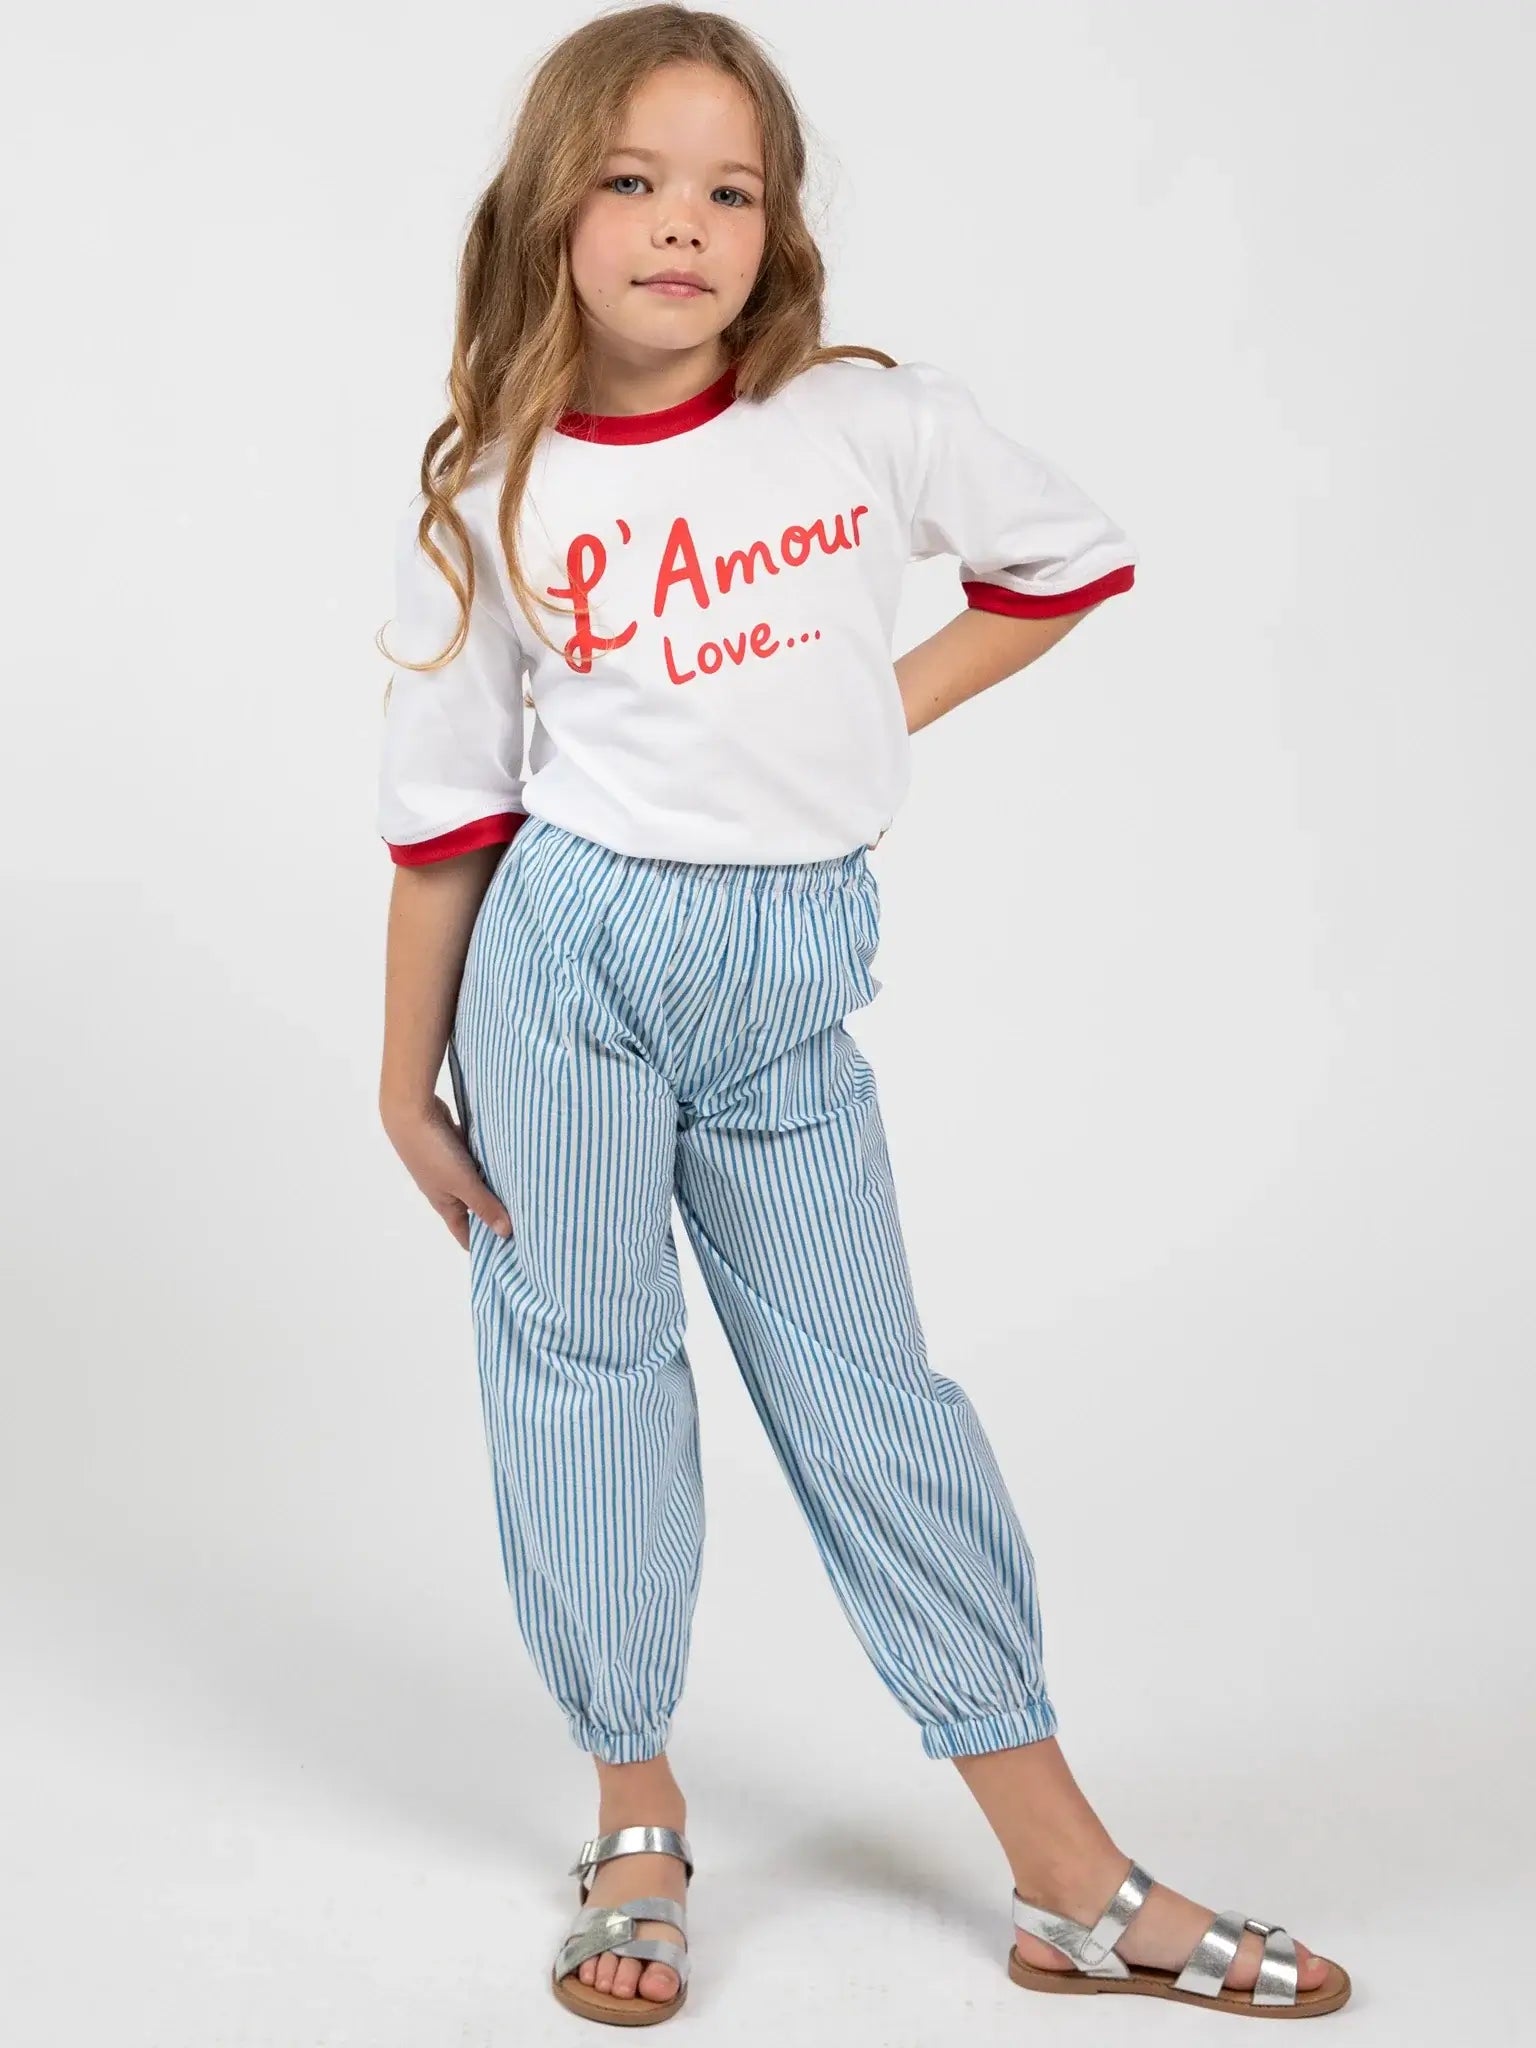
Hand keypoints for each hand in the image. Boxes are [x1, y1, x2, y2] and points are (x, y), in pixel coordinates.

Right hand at [381, 1093, 512, 1249]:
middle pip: (474, 1206)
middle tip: (528, 1218)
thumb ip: (484, 1205)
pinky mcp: (453, 1145)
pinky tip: (511, 1158)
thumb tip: (505, 1233)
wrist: (411, 1111)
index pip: (465, 1233)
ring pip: (477, 1180)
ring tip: (527, 1189)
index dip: (483, 1244)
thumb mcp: (462, 1183)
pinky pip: (476, 1157)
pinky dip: (489, 1159)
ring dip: (495, 1183)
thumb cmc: (434, 1153)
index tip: (508, 1251)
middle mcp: (446, 1188)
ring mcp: (449, 1165)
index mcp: (446, 1204)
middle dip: (496, 1212)